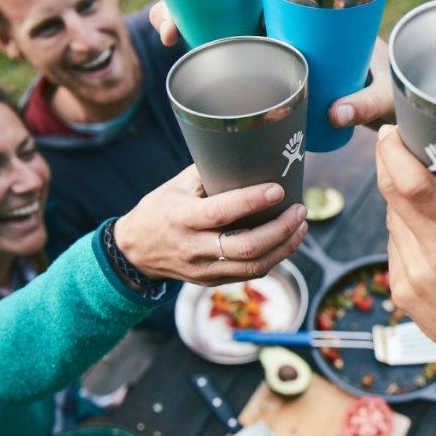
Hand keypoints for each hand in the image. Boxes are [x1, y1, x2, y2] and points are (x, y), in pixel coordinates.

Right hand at [113, 165, 306, 284]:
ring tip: (301, 225)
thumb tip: (249, 154)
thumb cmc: (160, 209)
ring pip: (253, 266)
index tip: (278, 189)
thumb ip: (209, 173)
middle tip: (299, 210)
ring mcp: (203, 269)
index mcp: (182, 217)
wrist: (135, 252)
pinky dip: (274, 257)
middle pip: (246, 247)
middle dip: (281, 229)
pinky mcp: (212, 281)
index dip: (252, 202)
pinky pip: (249, 273)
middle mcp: (193, 247)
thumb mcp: (176, 185)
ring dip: (285, 246)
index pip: (221, 212)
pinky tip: (287, 241)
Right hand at [149, 2, 395, 130]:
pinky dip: (210, 58)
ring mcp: (279, 44)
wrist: (399, 102)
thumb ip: (367, 103)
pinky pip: (236, 57)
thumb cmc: (395, 86)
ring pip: (227, 28)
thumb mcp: (383, 91)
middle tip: (165, 27)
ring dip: (193, 26)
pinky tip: (183, 61)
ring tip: (168, 39)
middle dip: (193, 4)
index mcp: (315, 13)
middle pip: (233, 2)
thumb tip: (335, 114)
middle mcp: (290, 22)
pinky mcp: (275, 67)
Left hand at [375, 125, 435, 428]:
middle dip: (387, 162)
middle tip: (394, 143)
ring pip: (391, 217)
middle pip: (392, 193)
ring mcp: (412, 273)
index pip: (414, 183)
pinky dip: (402, 230)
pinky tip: (424, 233)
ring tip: (418, 191)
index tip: (390, 132)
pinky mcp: (400, 289)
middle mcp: (435, 252)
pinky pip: (393, 244)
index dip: (393, 152)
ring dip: (397, 198)